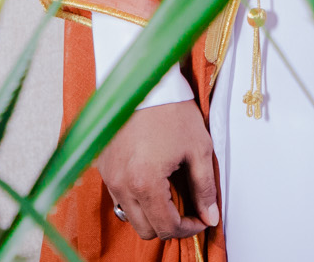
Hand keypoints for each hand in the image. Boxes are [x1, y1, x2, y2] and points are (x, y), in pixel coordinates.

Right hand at [97, 101, 220, 239]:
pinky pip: (120, 197)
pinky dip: (137, 199)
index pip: (166, 227)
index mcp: (145, 183)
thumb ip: (204, 188)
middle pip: (145, 229)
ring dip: (152, 214)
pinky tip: (154, 182)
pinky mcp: (103, 168)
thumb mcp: (199, 149)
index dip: (188, 229)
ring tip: (172, 194)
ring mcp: (109, 178)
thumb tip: (210, 216)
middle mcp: (122, 185)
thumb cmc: (173, 113)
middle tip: (189, 210)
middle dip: (170, 226)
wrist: (146, 85)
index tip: (201, 219)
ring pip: (130, 216)